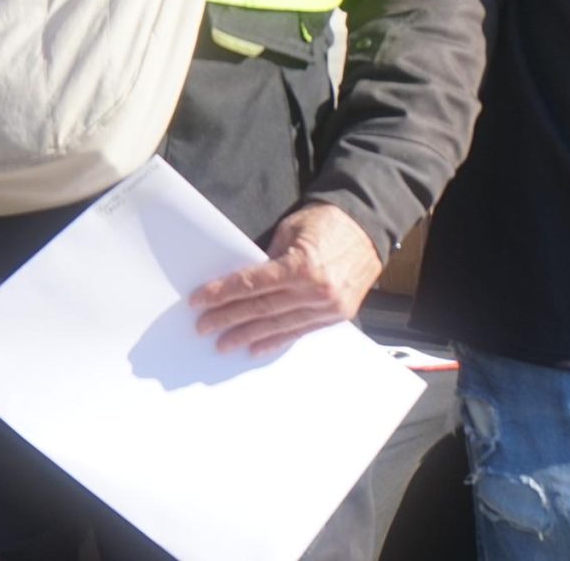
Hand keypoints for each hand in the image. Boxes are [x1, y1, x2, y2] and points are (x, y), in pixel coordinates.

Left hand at [188, 202, 383, 355]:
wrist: (369, 226)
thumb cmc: (328, 222)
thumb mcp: (291, 231)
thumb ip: (269, 259)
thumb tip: (243, 283)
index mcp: (301, 264)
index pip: (252, 284)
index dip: (222, 293)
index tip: (199, 301)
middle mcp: (315, 290)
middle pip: (262, 308)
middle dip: (229, 317)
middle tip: (204, 327)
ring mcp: (328, 306)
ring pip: (279, 325)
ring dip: (248, 335)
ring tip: (225, 343)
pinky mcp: (337, 315)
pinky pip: (301, 331)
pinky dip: (277, 340)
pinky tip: (257, 347)